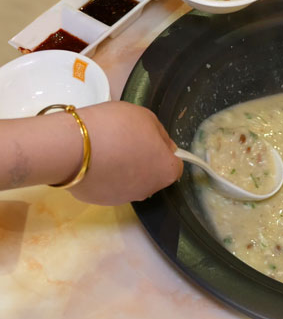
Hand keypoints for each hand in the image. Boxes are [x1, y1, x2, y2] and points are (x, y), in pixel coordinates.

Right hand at [68, 101, 182, 204]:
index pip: (174, 165)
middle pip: (152, 175)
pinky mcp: (100, 201)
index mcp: (166, 171)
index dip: (163, 151)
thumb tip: (164, 146)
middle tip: (126, 141)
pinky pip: (108, 185)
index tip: (150, 139)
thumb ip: (160, 135)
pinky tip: (92, 160)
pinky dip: (104, 175)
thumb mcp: (146, 117)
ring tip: (106, 149)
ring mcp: (124, 198)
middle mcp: (149, 190)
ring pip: (130, 182)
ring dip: (124, 169)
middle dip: (144, 160)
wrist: (72, 147)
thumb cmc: (115, 127)